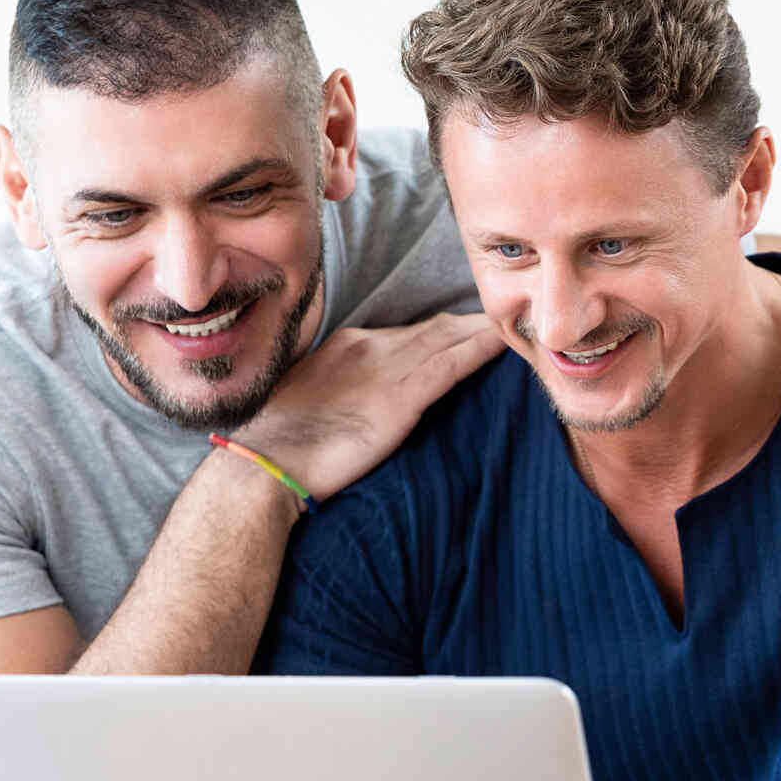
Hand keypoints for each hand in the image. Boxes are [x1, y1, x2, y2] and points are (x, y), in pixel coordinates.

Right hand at [234, 314, 504, 499]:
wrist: (267, 459)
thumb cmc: (281, 441)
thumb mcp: (310, 398)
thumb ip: (340, 389)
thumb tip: (356, 399)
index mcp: (347, 344)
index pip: (406, 333)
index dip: (438, 332)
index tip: (461, 331)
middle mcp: (369, 346)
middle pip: (432, 329)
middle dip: (467, 325)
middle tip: (501, 321)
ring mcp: (387, 368)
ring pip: (447, 341)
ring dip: (481, 333)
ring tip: (512, 328)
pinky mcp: (401, 397)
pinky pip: (451, 366)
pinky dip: (480, 352)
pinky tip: (504, 345)